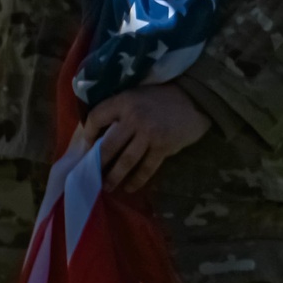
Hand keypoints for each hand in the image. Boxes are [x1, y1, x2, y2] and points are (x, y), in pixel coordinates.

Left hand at [83, 84, 211, 192]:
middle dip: (97, 163)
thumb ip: (120, 111)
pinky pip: (146, 168)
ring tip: (106, 187)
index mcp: (124, 101)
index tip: (86, 145)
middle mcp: (134, 117)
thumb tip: (99, 135)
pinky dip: (137, 179)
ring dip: (114, 177)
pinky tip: (130, 187)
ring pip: (125, 161)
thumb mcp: (138, 95)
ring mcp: (149, 133)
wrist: (196, 99)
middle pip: (108, 146)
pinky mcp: (164, 146)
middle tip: (90, 175)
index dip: (88, 133)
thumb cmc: (163, 97)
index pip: (96, 118)